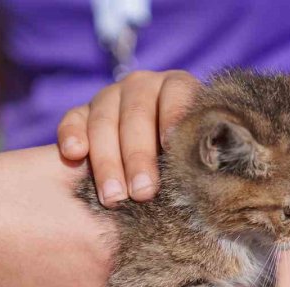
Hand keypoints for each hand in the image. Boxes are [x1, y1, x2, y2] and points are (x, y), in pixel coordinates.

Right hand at [57, 70, 199, 205]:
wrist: (150, 170)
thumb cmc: (184, 167)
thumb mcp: (195, 160)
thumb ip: (200, 162)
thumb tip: (218, 178)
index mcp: (177, 89)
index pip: (176, 93)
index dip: (174, 117)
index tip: (172, 147)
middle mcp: (143, 86)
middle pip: (136, 114)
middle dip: (139, 156)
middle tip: (143, 193)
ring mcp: (110, 97)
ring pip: (104, 121)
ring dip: (108, 161)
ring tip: (114, 197)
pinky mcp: (82, 113)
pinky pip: (73, 119)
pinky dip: (71, 135)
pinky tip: (74, 155)